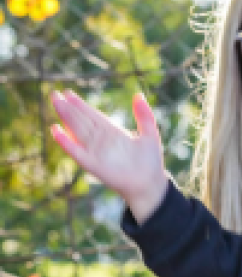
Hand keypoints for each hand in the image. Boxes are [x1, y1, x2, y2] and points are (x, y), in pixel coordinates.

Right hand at [50, 90, 168, 221]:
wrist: (149, 184)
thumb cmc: (150, 161)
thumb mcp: (150, 135)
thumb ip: (144, 116)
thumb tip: (138, 95)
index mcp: (113, 133)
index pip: (94, 116)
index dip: (82, 104)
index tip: (69, 93)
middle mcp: (102, 141)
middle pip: (82, 121)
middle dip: (69, 108)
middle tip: (55, 94)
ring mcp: (96, 151)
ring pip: (78, 131)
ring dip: (66, 118)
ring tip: (55, 103)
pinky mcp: (93, 164)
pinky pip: (76, 152)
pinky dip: (66, 142)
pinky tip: (56, 131)